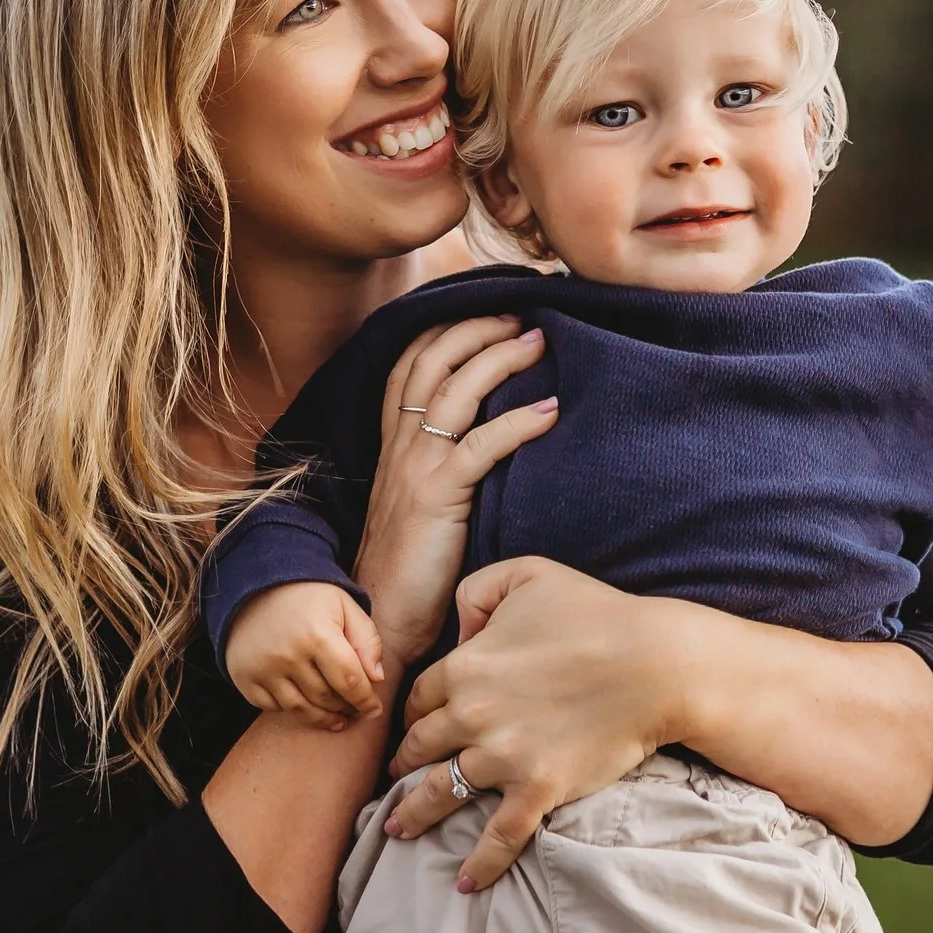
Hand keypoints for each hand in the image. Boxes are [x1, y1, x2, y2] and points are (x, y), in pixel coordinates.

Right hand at [224, 581, 385, 729]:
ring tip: (337, 718)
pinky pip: (272, 708)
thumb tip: (377, 679)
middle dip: (346, 709)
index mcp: (318, 635)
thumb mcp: (345, 606)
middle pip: (326, 698)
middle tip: (355, 711)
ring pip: (301, 709)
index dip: (365, 701)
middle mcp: (288, 655)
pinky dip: (291, 710)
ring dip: (323, 718)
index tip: (374, 710)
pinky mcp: (245, 677)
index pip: (349, 681)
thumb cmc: (309, 597)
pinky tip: (304, 704)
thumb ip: (367, 640)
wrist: (256, 587)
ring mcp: (263, 668)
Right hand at [350, 316, 560, 666]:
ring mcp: (416, 471)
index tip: (483, 309)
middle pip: (432, 362)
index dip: (442, 330)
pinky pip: (480, 445)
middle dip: (476, 329)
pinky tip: (551, 409)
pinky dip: (517, 421)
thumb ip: (443, 475)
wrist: (380, 624)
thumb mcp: (422, 512)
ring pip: (456, 390)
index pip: (408, 367)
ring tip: (539, 342)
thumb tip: (485, 451)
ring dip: (500, 358)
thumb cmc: (410, 576)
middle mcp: (399, 450)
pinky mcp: (438, 499)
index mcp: (393, 449)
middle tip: (520, 316)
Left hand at [383, 557, 682, 891]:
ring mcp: (503, 758)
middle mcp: (473, 715)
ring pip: (441, 794)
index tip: (412, 726)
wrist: (654, 664)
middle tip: (393, 779)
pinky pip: (498, 836)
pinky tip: (466, 882)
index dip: (413, 712)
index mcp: (466, 665)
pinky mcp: (538, 789)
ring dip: (414, 815)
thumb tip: (459, 634)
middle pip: (419, 746)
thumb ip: (477, 593)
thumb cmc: (597, 613)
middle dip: (402, 763)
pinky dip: (480, 863)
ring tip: (398, 830)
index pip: (420, 696)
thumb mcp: (528, 574)